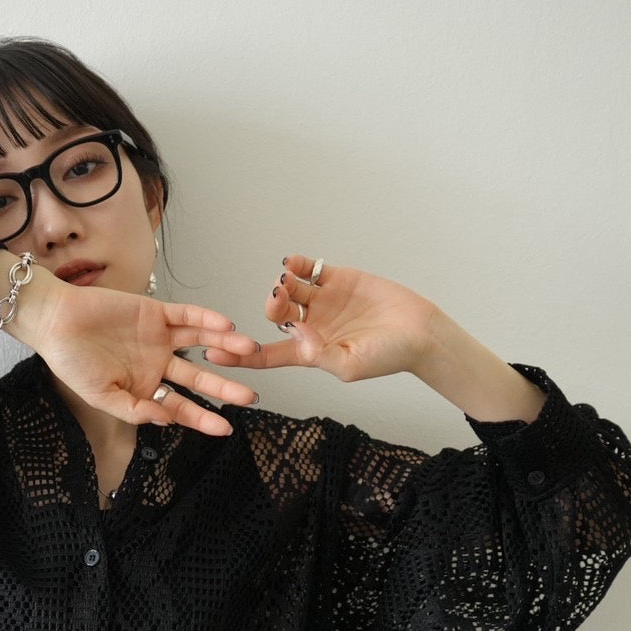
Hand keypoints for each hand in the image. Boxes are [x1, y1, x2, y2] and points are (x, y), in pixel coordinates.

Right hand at [11, 271, 260, 435]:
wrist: (55, 322)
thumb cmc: (71, 362)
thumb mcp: (101, 396)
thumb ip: (135, 410)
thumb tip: (168, 419)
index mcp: (144, 388)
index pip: (181, 406)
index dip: (203, 418)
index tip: (226, 428)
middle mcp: (157, 364)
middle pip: (199, 378)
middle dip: (224, 387)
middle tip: (250, 396)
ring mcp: (158, 338)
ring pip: (200, 344)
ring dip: (225, 347)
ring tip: (249, 351)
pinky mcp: (155, 312)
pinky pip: (186, 316)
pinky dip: (205, 319)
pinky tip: (224, 326)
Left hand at [203, 254, 437, 382]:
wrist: (420, 331)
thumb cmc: (388, 356)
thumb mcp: (350, 365)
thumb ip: (319, 352)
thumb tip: (296, 332)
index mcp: (310, 352)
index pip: (267, 355)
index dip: (239, 357)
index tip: (211, 354)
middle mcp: (312, 325)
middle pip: (275, 315)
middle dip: (271, 307)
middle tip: (280, 301)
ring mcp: (324, 301)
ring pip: (290, 289)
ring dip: (283, 285)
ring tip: (287, 282)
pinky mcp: (339, 279)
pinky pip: (310, 269)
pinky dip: (297, 265)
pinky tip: (293, 265)